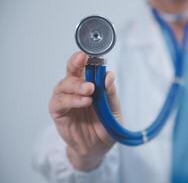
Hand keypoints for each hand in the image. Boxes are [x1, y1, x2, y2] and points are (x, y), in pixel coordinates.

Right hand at [49, 51, 121, 170]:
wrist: (98, 149)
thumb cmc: (105, 127)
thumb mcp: (113, 110)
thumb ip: (110, 93)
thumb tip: (109, 75)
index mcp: (90, 86)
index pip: (84, 67)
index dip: (85, 59)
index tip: (89, 53)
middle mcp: (76, 90)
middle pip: (70, 71)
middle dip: (75, 63)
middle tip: (82, 60)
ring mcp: (66, 101)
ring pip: (63, 86)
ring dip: (75, 84)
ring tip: (89, 89)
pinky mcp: (59, 113)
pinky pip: (59, 103)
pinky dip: (71, 100)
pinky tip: (84, 101)